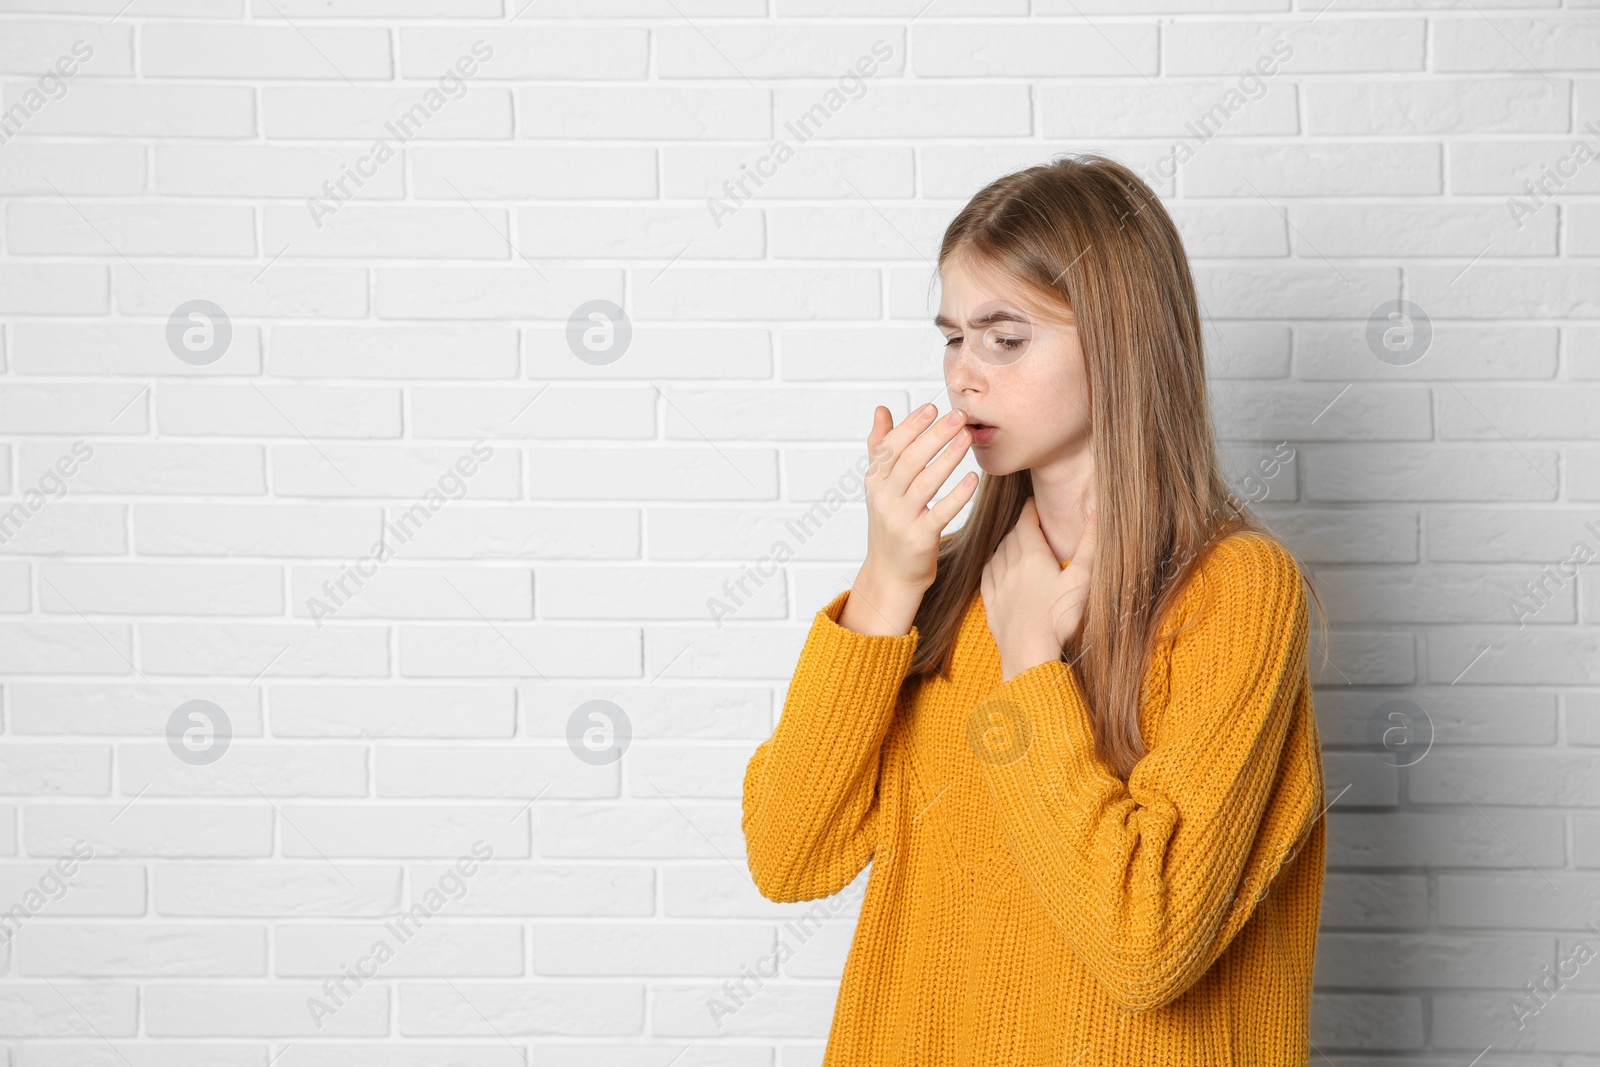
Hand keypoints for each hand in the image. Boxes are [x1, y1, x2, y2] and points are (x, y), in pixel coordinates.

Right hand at [839, 402, 977, 636]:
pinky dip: (957, 495)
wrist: (890, 573)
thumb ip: (880, 446)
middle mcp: (884, 498)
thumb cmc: (891, 523)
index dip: (911, 425)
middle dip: (935, 435)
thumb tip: (882, 409)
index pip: (891, 446)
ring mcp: (901, 519)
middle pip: (910, 460)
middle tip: (959, 415)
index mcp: (875, 481)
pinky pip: (941, 512)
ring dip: (948, 457)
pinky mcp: (920, 538)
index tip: (932, 407)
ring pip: (925, 482)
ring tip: (968, 437)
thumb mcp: (880, 486)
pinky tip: (973, 478)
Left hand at [981, 493, 1098, 681]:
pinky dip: (991, 564)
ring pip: (997, 554)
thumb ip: (1090, 546)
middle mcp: (1011, 567)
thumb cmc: (1059, 619)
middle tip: (1028, 521)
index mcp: (1033, 557)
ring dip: (1005, 543)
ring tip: (1013, 540)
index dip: (1030, 510)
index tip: (1033, 503)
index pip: (1026, 523)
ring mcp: (999, 587)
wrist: (1029, 655)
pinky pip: (986, 576)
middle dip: (1019, 525)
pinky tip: (994, 565)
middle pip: (1011, 537)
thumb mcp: (1081, 580)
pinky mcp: (992, 606)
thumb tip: (1098, 512)